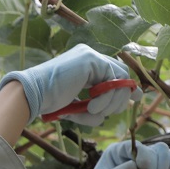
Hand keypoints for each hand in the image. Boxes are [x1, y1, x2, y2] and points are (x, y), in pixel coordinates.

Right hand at [0, 44, 132, 125]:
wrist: (32, 95)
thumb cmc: (50, 102)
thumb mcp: (78, 104)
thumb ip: (98, 104)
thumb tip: (119, 108)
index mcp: (84, 65)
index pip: (115, 73)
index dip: (126, 87)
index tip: (137, 97)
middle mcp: (89, 57)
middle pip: (121, 76)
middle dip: (118, 100)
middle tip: (105, 113)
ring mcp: (90, 56)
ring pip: (119, 80)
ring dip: (110, 103)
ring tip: (93, 111)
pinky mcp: (90, 59)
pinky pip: (112, 80)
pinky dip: (105, 98)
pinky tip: (91, 106)